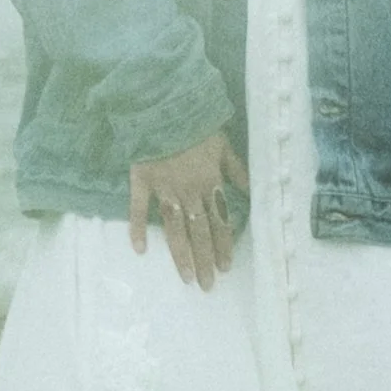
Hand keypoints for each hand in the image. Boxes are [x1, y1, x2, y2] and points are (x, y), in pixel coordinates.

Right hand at [129, 133, 248, 289]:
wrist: (166, 105)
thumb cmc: (197, 123)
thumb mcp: (224, 145)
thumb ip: (237, 170)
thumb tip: (252, 191)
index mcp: (210, 183)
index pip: (220, 222)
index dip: (223, 246)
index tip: (225, 268)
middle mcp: (190, 191)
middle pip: (199, 232)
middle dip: (204, 260)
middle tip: (206, 285)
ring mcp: (165, 188)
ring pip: (175, 228)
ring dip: (180, 254)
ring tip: (185, 277)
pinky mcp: (142, 180)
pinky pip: (139, 208)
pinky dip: (138, 228)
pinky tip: (140, 249)